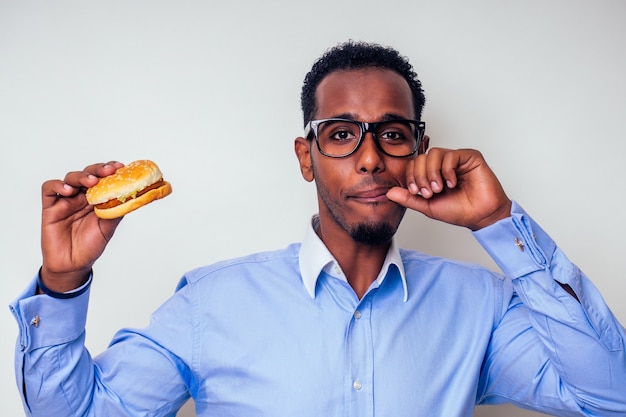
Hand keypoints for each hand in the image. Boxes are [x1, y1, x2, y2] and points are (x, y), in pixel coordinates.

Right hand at [40, 162, 124, 291]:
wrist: (72, 265)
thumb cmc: (90, 246)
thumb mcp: (108, 227)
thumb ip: (116, 211)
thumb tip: (131, 196)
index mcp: (97, 199)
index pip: (103, 178)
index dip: (111, 170)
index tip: (121, 167)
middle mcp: (81, 196)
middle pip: (88, 174)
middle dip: (99, 170)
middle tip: (109, 171)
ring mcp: (66, 201)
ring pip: (71, 178)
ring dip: (82, 176)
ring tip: (91, 181)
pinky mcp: (50, 207)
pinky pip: (49, 189)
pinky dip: (58, 186)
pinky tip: (68, 191)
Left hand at [386, 148, 511, 230]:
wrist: (480, 216)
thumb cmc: (458, 211)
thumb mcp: (427, 206)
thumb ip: (408, 198)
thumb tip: (388, 193)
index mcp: (433, 173)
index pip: (414, 164)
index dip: (411, 176)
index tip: (417, 192)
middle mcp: (443, 164)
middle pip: (422, 157)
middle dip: (421, 176)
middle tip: (429, 192)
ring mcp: (456, 159)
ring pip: (434, 154)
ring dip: (432, 173)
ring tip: (439, 188)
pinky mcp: (470, 157)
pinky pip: (451, 155)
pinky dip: (447, 170)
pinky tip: (452, 183)